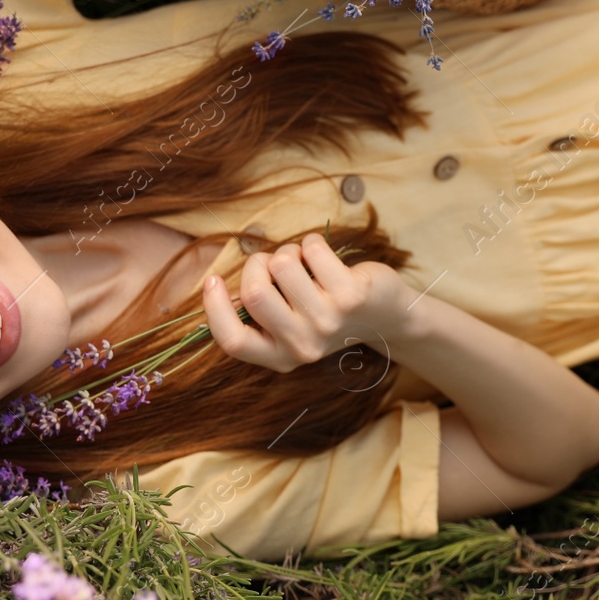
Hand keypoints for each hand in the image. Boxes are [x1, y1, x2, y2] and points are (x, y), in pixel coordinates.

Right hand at [200, 232, 423, 372]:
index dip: (214, 308)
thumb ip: (258, 313)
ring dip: (288, 251)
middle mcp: (302, 344)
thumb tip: (217, 287)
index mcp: (280, 356)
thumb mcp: (290, 326)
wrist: (386, 318)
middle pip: (254, 293)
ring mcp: (328, 320)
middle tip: (273, 263)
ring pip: (282, 264)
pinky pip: (311, 249)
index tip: (212, 281)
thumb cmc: (326, 312)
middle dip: (257, 264)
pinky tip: (324, 257)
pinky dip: (312, 243)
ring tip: (304, 262)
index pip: (233, 341)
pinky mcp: (350, 294)